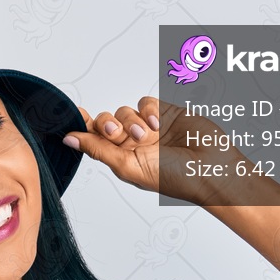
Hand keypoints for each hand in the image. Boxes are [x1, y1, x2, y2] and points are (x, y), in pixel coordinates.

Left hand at [64, 96, 248, 204]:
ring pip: (125, 109)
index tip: (72, 115)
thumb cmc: (173, 177)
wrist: (210, 168)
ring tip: (145, 135)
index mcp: (120, 158)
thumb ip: (98, 150)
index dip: (82, 126)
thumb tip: (68, 139)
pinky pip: (145, 101)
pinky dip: (147, 109)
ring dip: (131, 120)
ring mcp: (149, 127)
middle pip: (106, 121)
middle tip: (115, 132)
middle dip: (108, 124)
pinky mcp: (165, 113)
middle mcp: (132, 143)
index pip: (94, 138)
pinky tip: (156, 123)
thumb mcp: (128, 166)